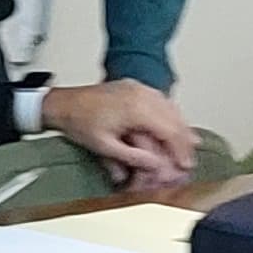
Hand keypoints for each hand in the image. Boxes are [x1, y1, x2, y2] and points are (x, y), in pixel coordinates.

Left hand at [42, 78, 202, 196]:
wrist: (63, 104)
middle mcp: (141, 94)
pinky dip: (170, 114)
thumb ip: (133, 157)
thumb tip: (156, 166)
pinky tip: (174, 124)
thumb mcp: (105, 146)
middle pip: (174, 118)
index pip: (169, 130)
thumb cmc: (79, 122)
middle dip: (185, 140)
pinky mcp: (134, 87)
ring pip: (170, 107)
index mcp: (135, 108)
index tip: (185, 164)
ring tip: (189, 144)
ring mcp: (138, 88)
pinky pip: (161, 100)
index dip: (180, 150)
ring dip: (181, 126)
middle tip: (189, 158)